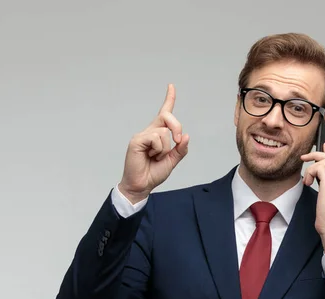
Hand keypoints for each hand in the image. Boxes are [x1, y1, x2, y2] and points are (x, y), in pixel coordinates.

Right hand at [119, 84, 189, 202]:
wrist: (142, 185)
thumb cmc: (154, 173)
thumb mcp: (173, 161)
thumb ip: (180, 150)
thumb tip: (186, 136)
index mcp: (158, 134)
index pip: (164, 113)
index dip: (169, 99)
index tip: (171, 86)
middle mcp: (150, 131)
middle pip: (168, 116)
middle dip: (177, 127)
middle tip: (178, 141)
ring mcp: (143, 135)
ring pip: (164, 131)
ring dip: (165, 149)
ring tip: (156, 157)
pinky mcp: (137, 140)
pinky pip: (156, 138)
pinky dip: (158, 150)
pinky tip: (150, 156)